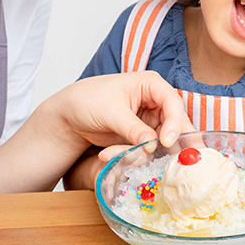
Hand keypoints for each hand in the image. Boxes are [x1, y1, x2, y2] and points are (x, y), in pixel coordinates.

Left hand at [47, 70, 193, 165]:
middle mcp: (155, 102)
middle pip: (175, 125)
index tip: (166, 141)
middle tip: (165, 160)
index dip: (174, 123)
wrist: (69, 116)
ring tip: (120, 156)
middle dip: (167, 143)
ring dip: (144, 153)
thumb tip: (153, 144)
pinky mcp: (142, 138)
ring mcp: (150, 122)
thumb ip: (133, 129)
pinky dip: (132, 156)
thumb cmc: (88, 100)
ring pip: (162, 142)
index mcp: (151, 85)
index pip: (173, 103)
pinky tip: (107, 154)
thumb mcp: (110, 113)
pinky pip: (146, 151)